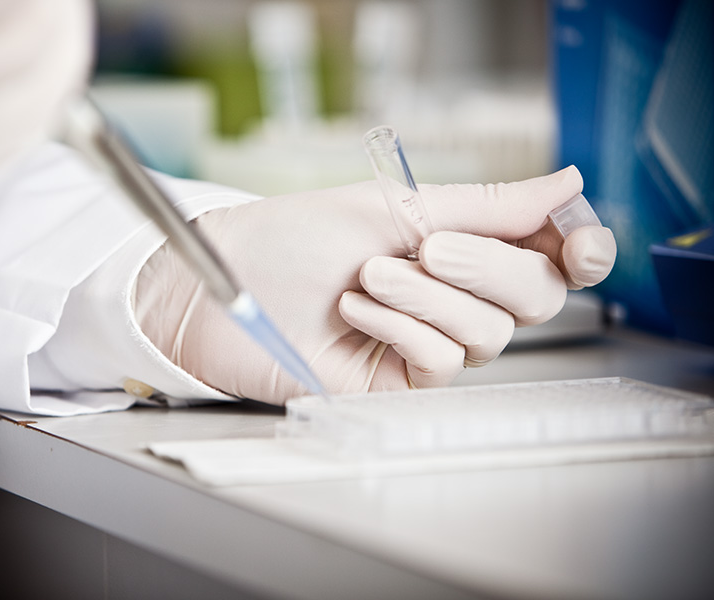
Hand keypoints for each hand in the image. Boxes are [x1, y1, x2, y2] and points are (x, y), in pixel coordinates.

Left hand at [134, 166, 615, 403]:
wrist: (228, 284)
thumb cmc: (295, 238)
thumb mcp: (393, 207)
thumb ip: (485, 205)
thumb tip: (568, 184)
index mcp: (459, 243)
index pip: (548, 253)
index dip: (578, 247)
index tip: (580, 243)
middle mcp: (454, 295)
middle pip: (536, 296)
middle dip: (485, 267)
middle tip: (424, 246)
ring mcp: (429, 341)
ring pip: (489, 333)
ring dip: (427, 298)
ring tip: (366, 277)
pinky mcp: (400, 382)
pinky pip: (442, 361)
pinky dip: (400, 329)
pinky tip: (353, 313)